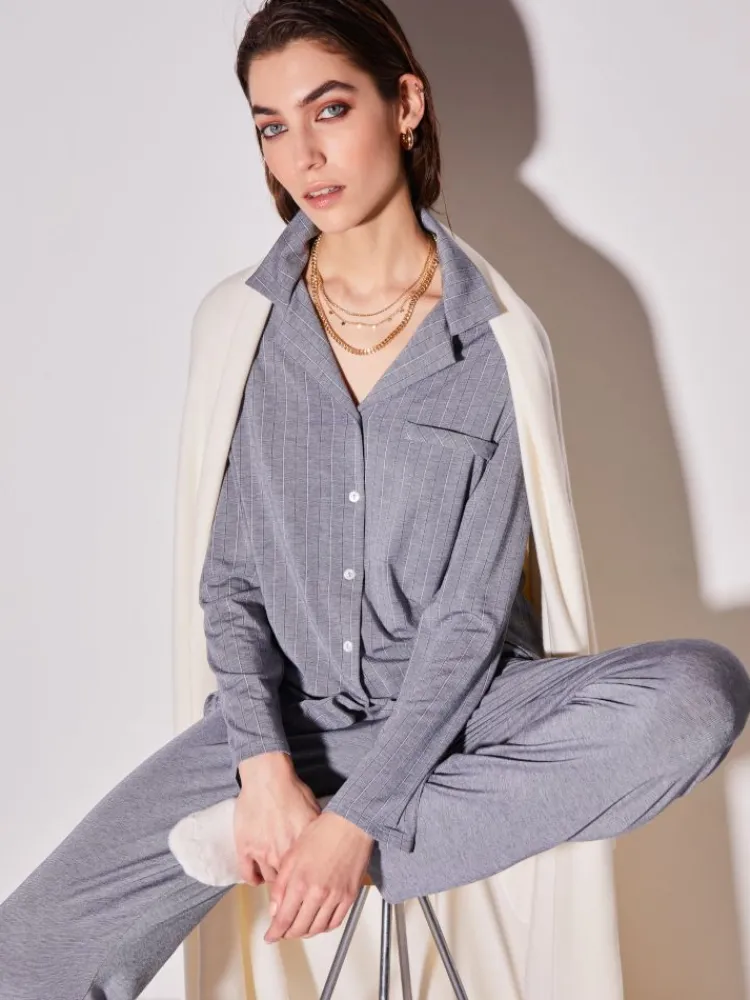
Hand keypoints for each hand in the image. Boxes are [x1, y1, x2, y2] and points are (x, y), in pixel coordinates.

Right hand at [233, 753, 320, 885]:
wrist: (267, 777)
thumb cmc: (291, 790)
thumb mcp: (314, 811)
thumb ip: (317, 833)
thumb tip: (325, 846)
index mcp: (301, 848)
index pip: (304, 878)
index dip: (305, 883)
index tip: (306, 885)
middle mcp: (282, 854)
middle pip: (287, 883)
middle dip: (290, 887)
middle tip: (291, 887)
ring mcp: (261, 853)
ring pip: (268, 879)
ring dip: (272, 881)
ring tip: (275, 880)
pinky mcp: (244, 848)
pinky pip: (247, 873)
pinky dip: (252, 879)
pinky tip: (257, 878)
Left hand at [265, 812, 373, 942]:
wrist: (350, 825)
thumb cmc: (321, 834)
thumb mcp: (292, 856)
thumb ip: (281, 885)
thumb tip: (275, 908)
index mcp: (300, 882)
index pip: (284, 919)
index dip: (275, 932)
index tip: (270, 936)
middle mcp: (317, 894)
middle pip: (300, 928)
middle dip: (288, 934)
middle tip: (283, 932)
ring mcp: (335, 897)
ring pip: (317, 929)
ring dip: (305, 933)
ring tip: (299, 929)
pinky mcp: (349, 897)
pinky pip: (335, 922)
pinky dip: (324, 928)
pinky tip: (318, 924)